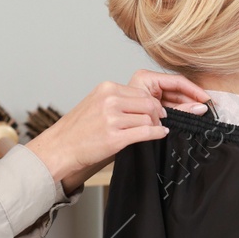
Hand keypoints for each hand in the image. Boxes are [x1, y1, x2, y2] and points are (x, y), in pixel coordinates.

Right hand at [26, 70, 210, 193]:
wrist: (60, 148)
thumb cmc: (80, 130)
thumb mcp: (98, 105)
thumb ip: (122, 101)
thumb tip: (152, 106)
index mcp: (107, 89)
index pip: (144, 91)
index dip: (162, 99)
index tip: (177, 101)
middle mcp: (110, 99)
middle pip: (150, 103)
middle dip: (161, 113)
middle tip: (166, 119)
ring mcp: (112, 118)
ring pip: (150, 117)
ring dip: (155, 125)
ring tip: (156, 129)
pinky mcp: (115, 136)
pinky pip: (146, 132)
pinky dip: (157, 132)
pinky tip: (162, 133)